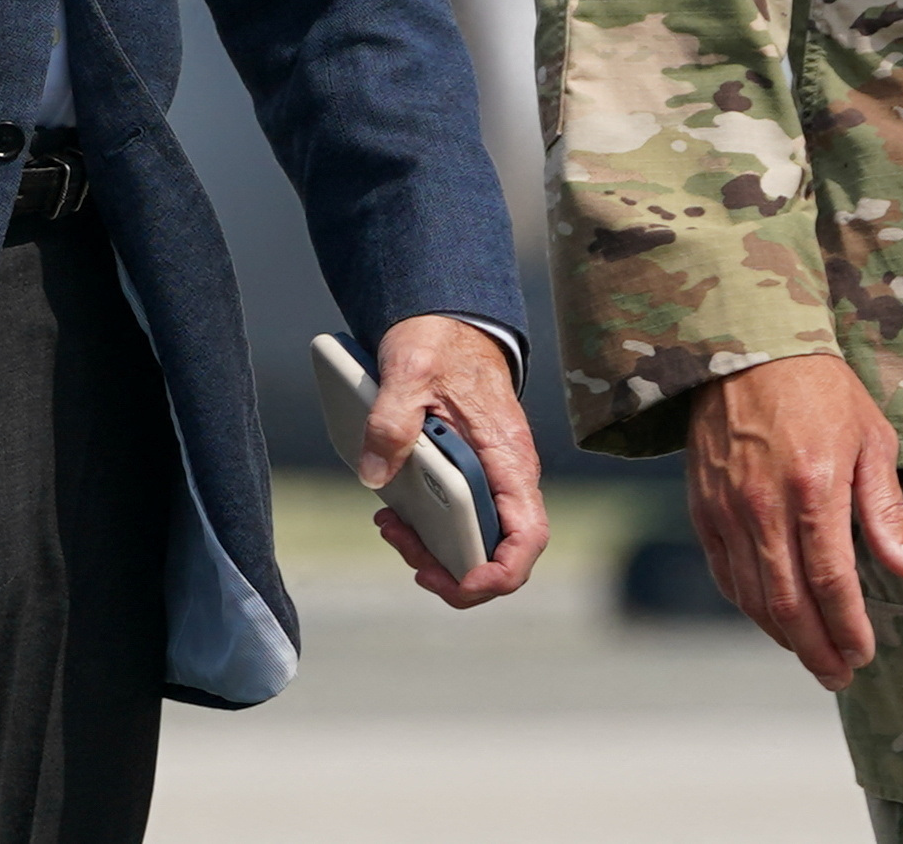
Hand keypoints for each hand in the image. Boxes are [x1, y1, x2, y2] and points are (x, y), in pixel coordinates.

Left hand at [363, 315, 547, 608]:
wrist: (448, 320)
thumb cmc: (439, 342)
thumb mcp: (409, 371)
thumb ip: (392, 420)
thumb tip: (375, 477)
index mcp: (508, 458)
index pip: (527, 537)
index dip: (498, 574)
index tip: (458, 582)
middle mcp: (508, 477)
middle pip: (497, 554)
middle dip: (450, 570)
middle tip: (400, 543)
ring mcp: (492, 480)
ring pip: (477, 543)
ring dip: (434, 552)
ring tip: (390, 527)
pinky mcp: (472, 477)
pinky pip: (461, 521)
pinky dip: (430, 530)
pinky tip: (395, 513)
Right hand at [686, 353, 902, 687]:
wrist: (745, 347)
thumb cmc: (820, 389)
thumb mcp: (871, 438)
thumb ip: (884, 510)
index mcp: (814, 487)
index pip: (832, 582)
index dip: (849, 628)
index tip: (865, 655)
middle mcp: (764, 505)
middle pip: (789, 604)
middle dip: (817, 650)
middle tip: (839, 676)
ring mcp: (727, 509)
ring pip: (753, 598)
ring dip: (784, 637)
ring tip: (812, 656)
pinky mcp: (702, 507)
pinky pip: (725, 574)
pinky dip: (750, 606)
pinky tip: (773, 619)